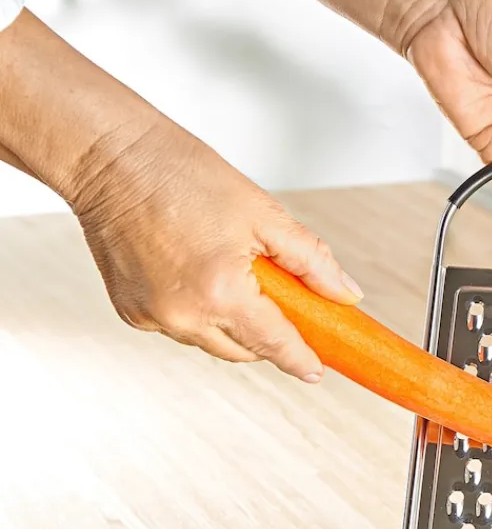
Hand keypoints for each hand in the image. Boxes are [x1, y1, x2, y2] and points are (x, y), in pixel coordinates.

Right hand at [72, 119, 362, 379]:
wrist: (109, 157)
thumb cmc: (182, 175)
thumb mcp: (264, 214)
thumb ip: (311, 261)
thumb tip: (344, 293)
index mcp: (219, 292)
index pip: (273, 343)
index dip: (300, 359)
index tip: (316, 370)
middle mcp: (182, 315)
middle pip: (244, 351)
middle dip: (268, 335)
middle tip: (283, 303)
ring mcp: (152, 317)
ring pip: (211, 341)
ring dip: (233, 323)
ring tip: (234, 273)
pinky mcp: (131, 312)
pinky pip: (181, 327)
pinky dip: (199, 312)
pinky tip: (198, 273)